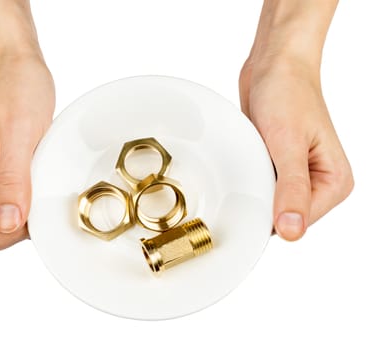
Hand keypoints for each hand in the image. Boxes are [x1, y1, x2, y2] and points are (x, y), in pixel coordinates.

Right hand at [0, 53, 54, 248]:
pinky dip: (33, 189)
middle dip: (30, 217)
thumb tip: (9, 223)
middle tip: (49, 183)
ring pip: (11, 214)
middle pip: (3, 228)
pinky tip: (42, 169)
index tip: (48, 203)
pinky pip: (16, 195)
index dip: (26, 228)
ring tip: (44, 171)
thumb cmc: (17, 85)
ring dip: (33, 202)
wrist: (14, 60)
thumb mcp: (20, 131)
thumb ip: (12, 179)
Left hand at [239, 56, 352, 239]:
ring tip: (255, 160)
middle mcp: (319, 183)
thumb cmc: (287, 94)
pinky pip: (262, 185)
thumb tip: (292, 230)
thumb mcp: (288, 144)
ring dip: (256, 186)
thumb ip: (292, 190)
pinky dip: (252, 177)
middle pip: (282, 215)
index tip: (253, 194)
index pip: (299, 221)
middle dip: (262, 199)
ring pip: (270, 202)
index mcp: (334, 182)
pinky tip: (251, 159)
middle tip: (253, 170)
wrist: (275, 66)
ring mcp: (298, 176)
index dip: (272, 214)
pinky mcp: (279, 167)